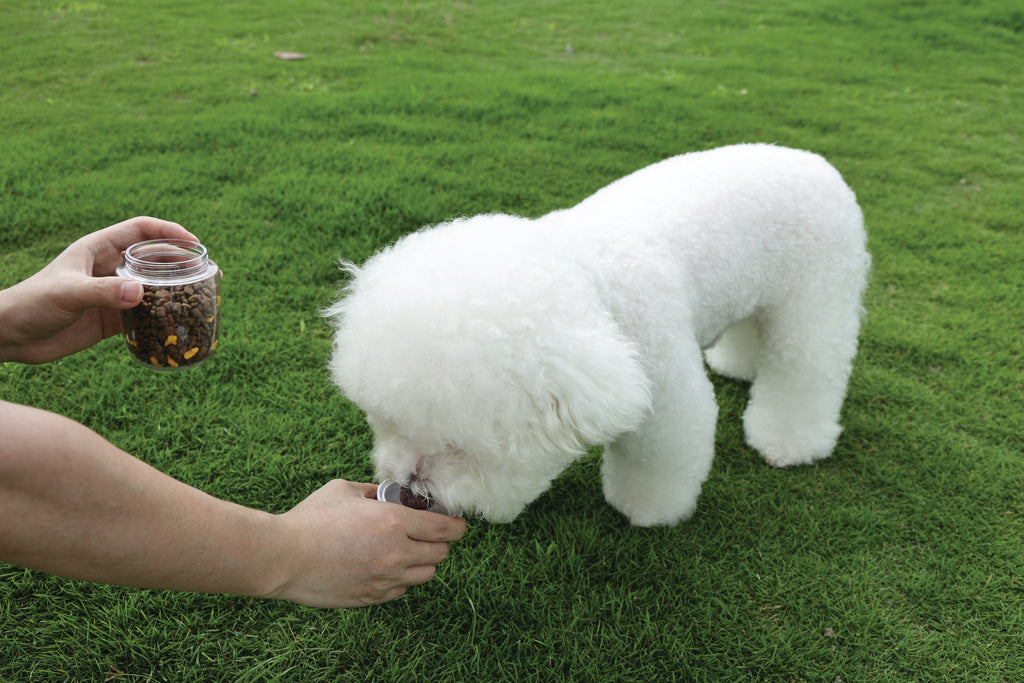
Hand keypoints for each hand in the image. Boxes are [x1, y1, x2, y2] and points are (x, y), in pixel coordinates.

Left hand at [0, 217, 196, 363]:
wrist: (11, 336)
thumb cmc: (32, 304)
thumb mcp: (67, 293)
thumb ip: (103, 292)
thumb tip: (141, 294)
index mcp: (98, 249)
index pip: (141, 230)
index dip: (170, 232)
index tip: (195, 244)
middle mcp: (109, 268)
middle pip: (155, 258)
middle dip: (183, 263)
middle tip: (210, 273)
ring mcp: (112, 294)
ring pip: (154, 286)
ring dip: (178, 290)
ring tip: (204, 297)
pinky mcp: (111, 319)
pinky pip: (145, 315)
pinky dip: (164, 317)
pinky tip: (180, 323)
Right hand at [268, 480, 466, 607]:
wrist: (283, 558)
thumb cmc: (311, 520)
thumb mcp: (345, 490)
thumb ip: (374, 492)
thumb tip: (390, 494)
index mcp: (394, 522)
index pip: (446, 529)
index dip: (456, 525)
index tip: (456, 523)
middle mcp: (397, 553)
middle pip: (441, 553)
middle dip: (440, 542)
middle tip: (428, 534)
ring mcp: (385, 579)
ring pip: (426, 574)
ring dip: (422, 561)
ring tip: (405, 550)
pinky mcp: (372, 597)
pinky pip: (401, 590)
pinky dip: (400, 578)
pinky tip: (383, 566)